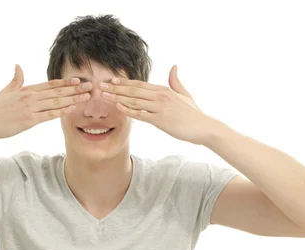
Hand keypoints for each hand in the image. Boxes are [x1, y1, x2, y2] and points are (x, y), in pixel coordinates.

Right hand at [0, 65, 92, 140]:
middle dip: (75, 89)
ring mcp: (30, 108)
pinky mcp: (29, 120)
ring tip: (86, 97)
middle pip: (57, 91)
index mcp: (26, 90)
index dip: (65, 82)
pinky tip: (72, 109)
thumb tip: (18, 65)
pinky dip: (61, 111)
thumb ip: (15, 79)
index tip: (78, 80)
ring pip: (56, 102)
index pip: (50, 84)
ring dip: (73, 99)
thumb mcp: (6, 91)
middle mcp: (30, 97)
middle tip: (90, 87)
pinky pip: (48, 115)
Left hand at [100, 65, 216, 144]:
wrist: (203, 127)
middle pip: (133, 91)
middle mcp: (160, 96)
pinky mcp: (160, 120)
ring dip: (117, 98)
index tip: (111, 80)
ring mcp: (159, 108)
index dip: (124, 82)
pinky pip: (141, 114)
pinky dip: (128, 110)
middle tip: (101, 86)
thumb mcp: (184, 94)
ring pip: (134, 101)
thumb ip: (176, 81)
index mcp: (163, 90)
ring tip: (104, 96)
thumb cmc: (193, 113)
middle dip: (115, 88)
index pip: (139, 84)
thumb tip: (174, 66)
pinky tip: (118, 107)